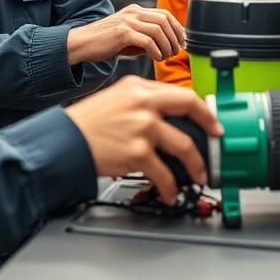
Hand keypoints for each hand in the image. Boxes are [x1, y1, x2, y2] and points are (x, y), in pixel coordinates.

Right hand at [65, 76, 221, 204]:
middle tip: (216, 138)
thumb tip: (167, 119)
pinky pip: (165, 173)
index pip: (179, 92)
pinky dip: (170, 187)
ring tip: (198, 175)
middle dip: (209, 123)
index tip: (209, 119)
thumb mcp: (115, 100)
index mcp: (137, 87)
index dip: (200, 107)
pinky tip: (169, 193)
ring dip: (196, 165)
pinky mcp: (137, 151)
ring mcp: (142, 126)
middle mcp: (142, 102)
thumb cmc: (87, 124)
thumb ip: (141, 103)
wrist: (64, 140)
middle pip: (189, 106)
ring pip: (184, 145)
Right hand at [67, 5, 185, 64]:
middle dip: (175, 37)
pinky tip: (155, 58)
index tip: (181, 42)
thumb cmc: (104, 43)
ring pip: (159, 30)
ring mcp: (128, 21)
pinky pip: (147, 40)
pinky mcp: (122, 33)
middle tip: (175, 52)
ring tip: (165, 57)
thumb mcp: (129, 37)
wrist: (81, 44)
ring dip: (167, 45)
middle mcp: (133, 12)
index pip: (165, 14)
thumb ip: (146, 38)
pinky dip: (156, 51)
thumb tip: (167, 47)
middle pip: (165, 20)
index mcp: (136, 11)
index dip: (177, 28)